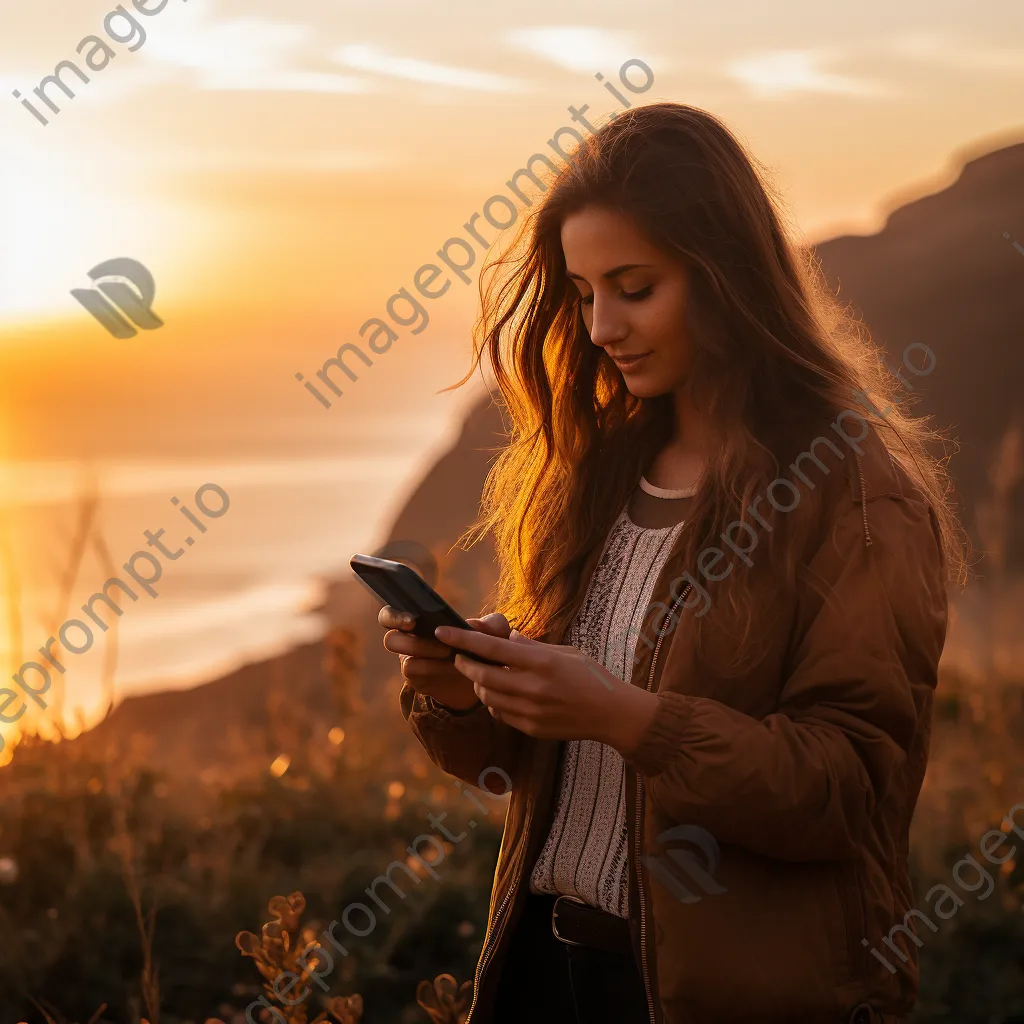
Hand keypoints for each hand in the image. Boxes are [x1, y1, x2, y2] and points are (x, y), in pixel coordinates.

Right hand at [379, 607, 510, 710]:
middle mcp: (410, 640)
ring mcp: (411, 660)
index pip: (392, 613)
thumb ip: (493, 625)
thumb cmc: (484, 650)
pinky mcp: (416, 678)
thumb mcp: (495, 636)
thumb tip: (475, 625)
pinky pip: (412, 669)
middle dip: (398, 627)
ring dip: (421, 646)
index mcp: (422, 622)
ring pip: (399, 650)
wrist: (484, 684)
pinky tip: (451, 665)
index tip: (413, 617)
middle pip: (388, 633)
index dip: (395, 614)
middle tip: (415, 625)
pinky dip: (431, 665)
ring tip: (447, 650)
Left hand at [433, 625, 660, 755]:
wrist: (612, 714)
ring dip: (478, 684)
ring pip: (487, 696)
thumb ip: (532, 647)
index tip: (442, 632)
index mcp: (541, 662)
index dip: (462, 640)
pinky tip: (500, 694)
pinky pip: (500, 713)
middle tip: (459, 656)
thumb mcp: (565, 652)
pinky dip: (493, 702)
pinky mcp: (531, 728)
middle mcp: (533, 687)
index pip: (491, 649)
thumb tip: (508, 637)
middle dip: (464, 664)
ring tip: (481, 675)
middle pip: (482, 675)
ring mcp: (531, 711)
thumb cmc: (591, 676)